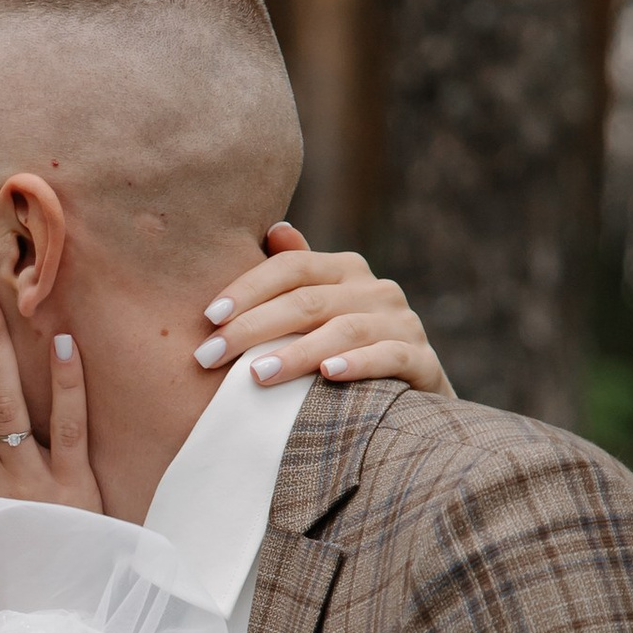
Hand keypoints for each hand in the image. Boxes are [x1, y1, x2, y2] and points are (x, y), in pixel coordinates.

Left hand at [196, 224, 453, 396]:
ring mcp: (404, 324)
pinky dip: (359, 363)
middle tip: (210, 355)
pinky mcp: (423, 362)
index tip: (208, 317)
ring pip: (344, 330)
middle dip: (253, 328)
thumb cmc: (349, 353)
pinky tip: (328, 374)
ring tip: (256, 374)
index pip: (291, 267)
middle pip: (308, 300)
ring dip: (297, 352)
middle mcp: (377, 290)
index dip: (247, 288)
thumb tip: (275, 228)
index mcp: (346, 271)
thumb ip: (296, 277)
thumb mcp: (321, 314)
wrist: (413, 404)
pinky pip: (390, 356)